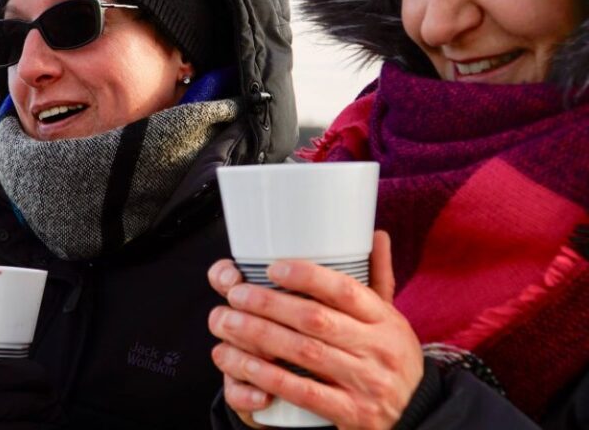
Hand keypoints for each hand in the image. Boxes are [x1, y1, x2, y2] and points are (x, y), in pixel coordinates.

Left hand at [208, 231, 422, 429]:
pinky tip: (244, 364)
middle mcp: (378, 349)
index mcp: (386, 320)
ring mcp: (366, 382)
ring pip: (305, 353)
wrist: (419, 415)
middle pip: (316, 319)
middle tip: (235, 295)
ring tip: (227, 322)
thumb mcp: (392, 319)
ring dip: (259, 335)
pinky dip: (270, 377)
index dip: (306, 276)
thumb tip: (376, 234)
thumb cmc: (392, 358)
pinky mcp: (352, 413)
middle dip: (269, 304)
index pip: (346, 290)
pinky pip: (304, 393)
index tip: (272, 268)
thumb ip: (378, 278)